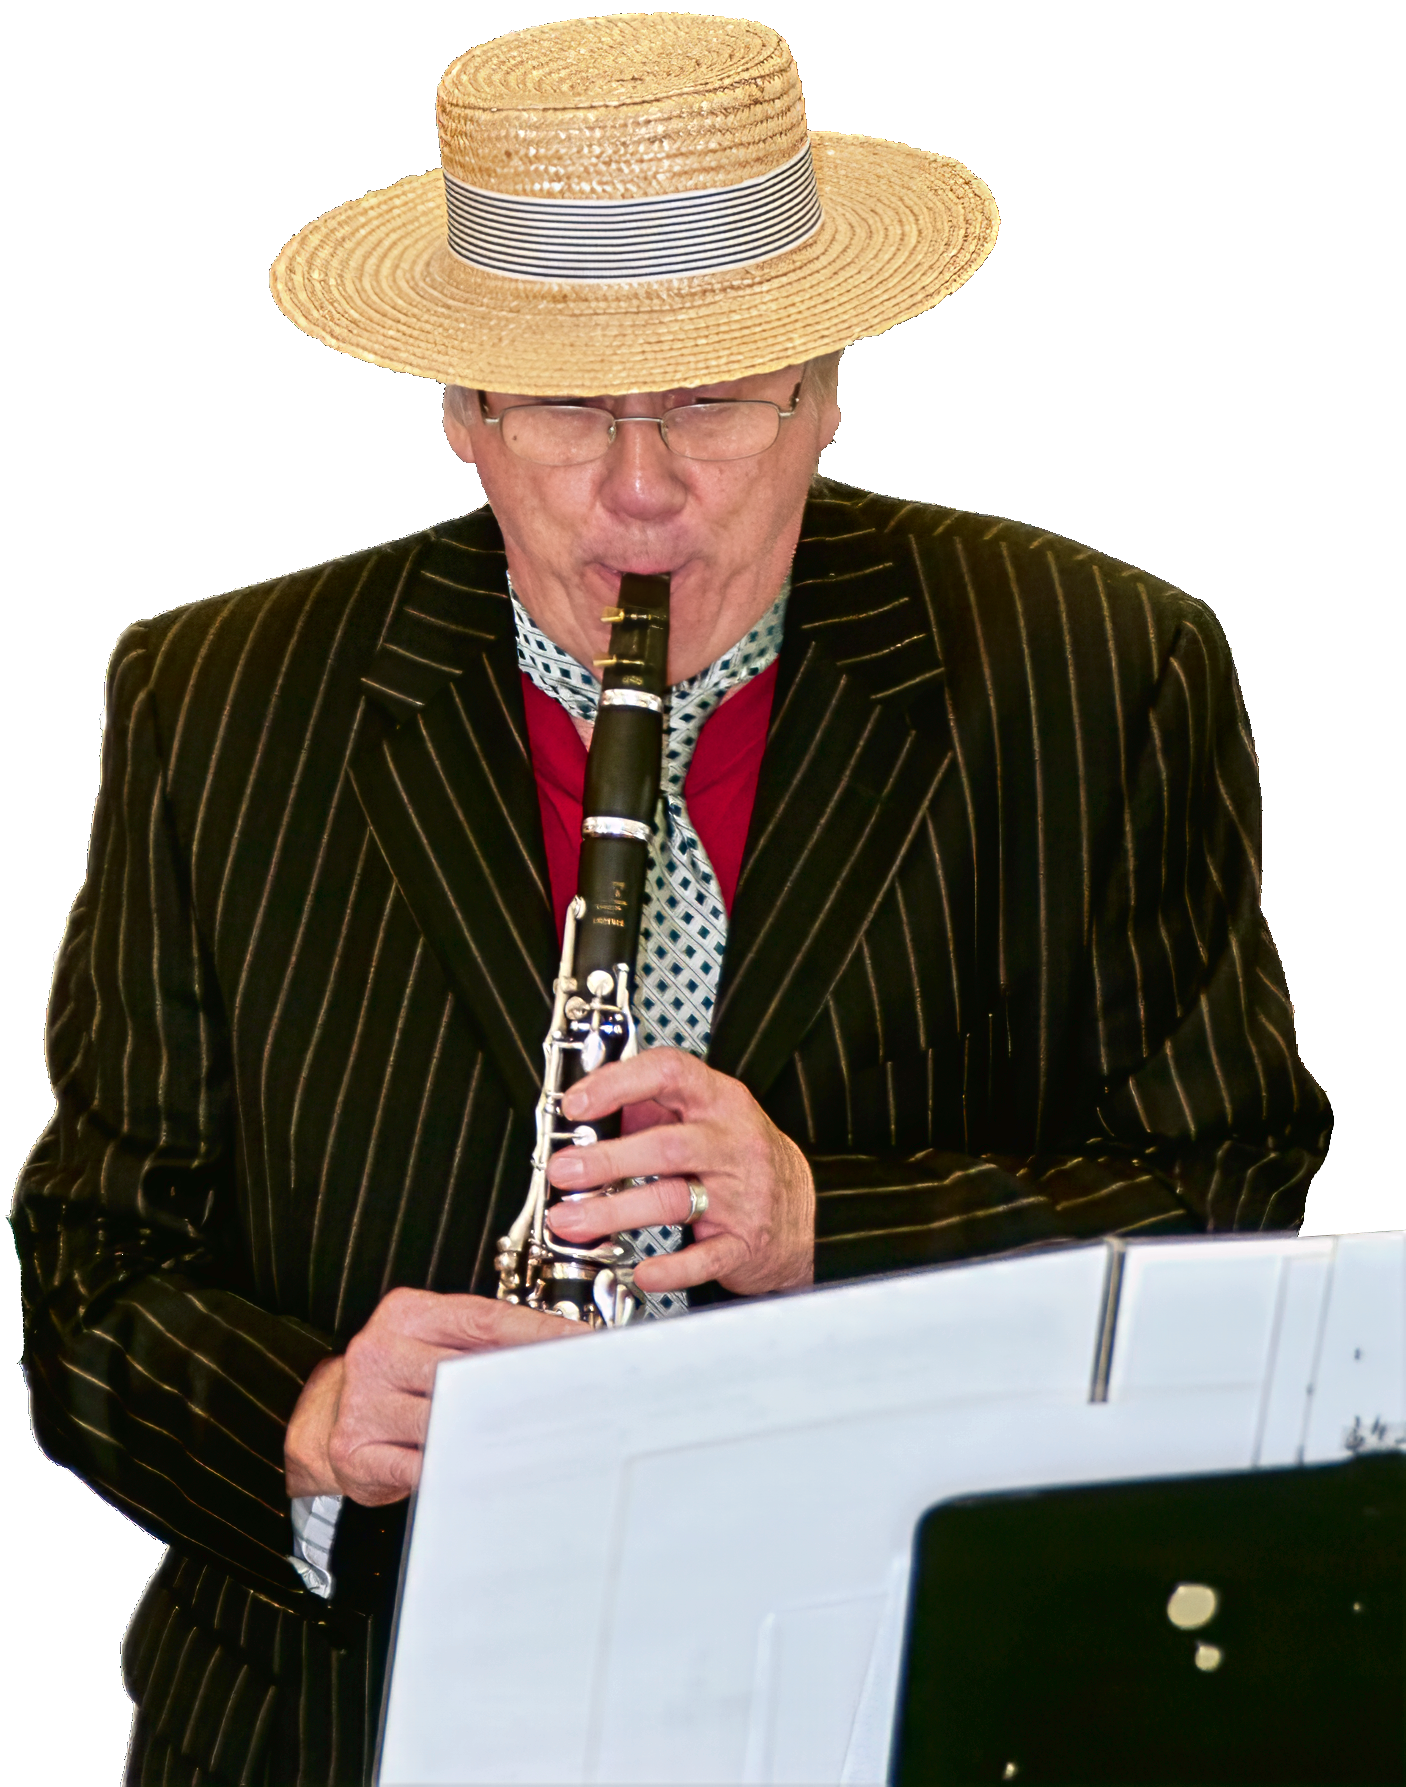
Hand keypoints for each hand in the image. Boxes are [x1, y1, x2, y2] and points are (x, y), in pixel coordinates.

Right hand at [284, 1289, 582, 1503]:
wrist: (324, 1417)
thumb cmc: (395, 1377)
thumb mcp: (433, 1340)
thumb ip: (483, 1341)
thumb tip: (554, 1350)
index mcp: (405, 1313)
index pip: (484, 1319)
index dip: (537, 1333)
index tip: (578, 1345)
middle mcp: (379, 1351)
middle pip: (465, 1369)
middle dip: (519, 1386)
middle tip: (567, 1398)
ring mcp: (364, 1401)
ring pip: (443, 1418)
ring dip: (490, 1431)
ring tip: (532, 1436)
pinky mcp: (354, 1450)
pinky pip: (416, 1463)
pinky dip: (453, 1467)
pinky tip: (480, 1467)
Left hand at [544, 1049, 814, 1297]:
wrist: (804, 1212)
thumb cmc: (740, 1160)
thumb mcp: (705, 1118)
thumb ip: (651, 1110)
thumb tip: (588, 1115)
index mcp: (719, 1101)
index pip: (669, 1074)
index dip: (618, 1084)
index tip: (576, 1104)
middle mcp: (732, 1144)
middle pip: (666, 1146)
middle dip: (608, 1159)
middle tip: (563, 1171)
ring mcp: (742, 1195)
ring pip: (675, 1199)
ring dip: (616, 1211)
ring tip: (571, 1221)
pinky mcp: (745, 1243)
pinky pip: (705, 1257)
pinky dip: (672, 1268)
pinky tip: (642, 1271)